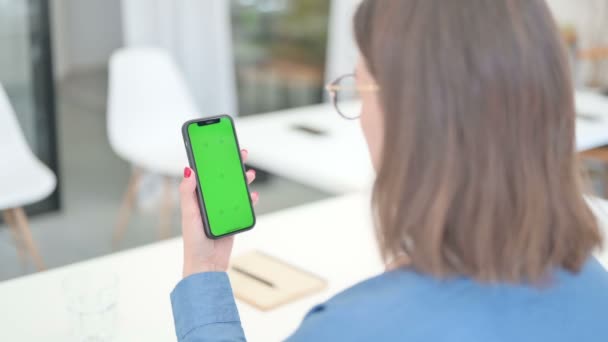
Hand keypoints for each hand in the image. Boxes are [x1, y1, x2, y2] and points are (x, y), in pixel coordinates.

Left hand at [179, 149, 257, 277]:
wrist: (207, 265)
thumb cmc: (193, 242)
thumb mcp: (189, 214)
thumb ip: (188, 193)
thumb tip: (188, 170)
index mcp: (197, 198)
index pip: (205, 174)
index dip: (212, 160)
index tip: (220, 147)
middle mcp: (210, 202)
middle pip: (223, 179)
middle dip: (232, 166)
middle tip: (241, 154)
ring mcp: (223, 211)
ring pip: (235, 190)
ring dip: (243, 181)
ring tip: (250, 174)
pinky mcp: (233, 220)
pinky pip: (243, 206)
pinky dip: (250, 200)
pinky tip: (254, 196)